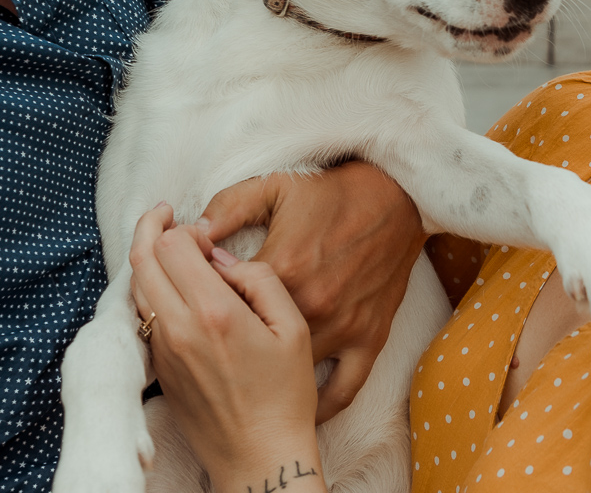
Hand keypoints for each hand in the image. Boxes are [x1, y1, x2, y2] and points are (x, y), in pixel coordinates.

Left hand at [129, 204, 324, 492]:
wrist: (261, 456)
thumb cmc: (286, 393)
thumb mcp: (292, 325)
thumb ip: (259, 278)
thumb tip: (222, 259)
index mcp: (214, 312)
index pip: (172, 245)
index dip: (183, 227)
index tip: (202, 230)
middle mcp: (179, 329)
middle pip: (140, 260)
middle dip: (149, 229)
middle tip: (166, 216)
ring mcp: (164, 351)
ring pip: (135, 288)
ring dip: (146, 261)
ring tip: (170, 250)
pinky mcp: (160, 370)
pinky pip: (142, 318)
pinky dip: (150, 292)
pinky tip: (174, 289)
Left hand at [198, 162, 426, 421]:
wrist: (397, 202)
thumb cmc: (333, 195)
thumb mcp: (275, 187)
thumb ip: (228, 207)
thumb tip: (194, 237)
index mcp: (282, 267)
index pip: (218, 292)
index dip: (197, 286)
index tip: (193, 280)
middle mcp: (311, 306)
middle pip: (253, 341)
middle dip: (224, 336)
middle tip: (212, 320)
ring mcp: (341, 330)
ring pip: (289, 371)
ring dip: (263, 371)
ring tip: (241, 357)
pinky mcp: (368, 343)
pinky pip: (339, 393)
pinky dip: (316, 404)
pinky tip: (292, 400)